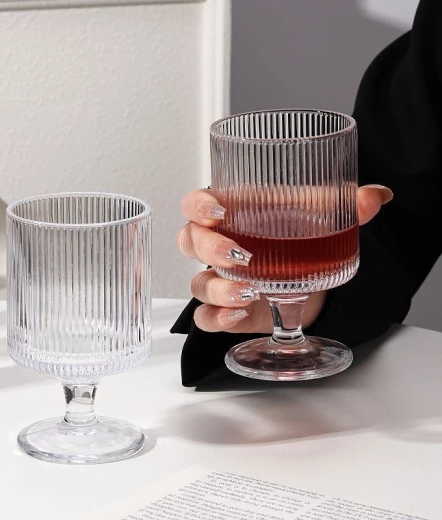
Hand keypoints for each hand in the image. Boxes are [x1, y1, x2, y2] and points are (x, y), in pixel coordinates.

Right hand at [177, 185, 392, 332]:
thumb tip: (376, 196)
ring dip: (218, 288)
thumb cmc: (303, 240)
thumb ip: (347, 206)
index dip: (198, 205)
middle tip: (240, 254)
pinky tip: (237, 315)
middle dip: (209, 247)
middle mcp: (218, 246)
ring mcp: (220, 279)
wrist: (311, 279)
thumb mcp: (322, 218)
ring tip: (248, 293)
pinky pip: (205, 317)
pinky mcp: (226, 309)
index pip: (196, 204)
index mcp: (232, 215)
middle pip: (190, 241)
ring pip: (197, 283)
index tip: (219, 210)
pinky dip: (216, 318)